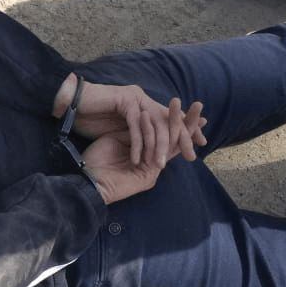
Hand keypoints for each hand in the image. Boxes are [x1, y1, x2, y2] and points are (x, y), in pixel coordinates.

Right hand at [53, 75, 207, 165]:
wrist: (70, 106)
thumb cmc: (91, 119)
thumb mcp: (120, 132)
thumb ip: (139, 136)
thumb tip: (158, 149)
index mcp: (146, 105)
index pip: (171, 119)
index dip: (187, 130)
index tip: (199, 144)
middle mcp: (144, 100)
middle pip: (169, 121)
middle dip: (181, 139)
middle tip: (190, 155)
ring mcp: (136, 99)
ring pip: (154, 125)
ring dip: (158, 147)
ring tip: (160, 165)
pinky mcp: (125, 101)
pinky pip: (136, 127)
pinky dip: (138, 144)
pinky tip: (138, 158)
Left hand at [82, 98, 206, 204]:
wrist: (86, 181)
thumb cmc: (96, 162)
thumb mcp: (117, 140)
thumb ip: (133, 131)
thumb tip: (144, 115)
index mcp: (147, 155)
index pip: (168, 135)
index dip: (178, 120)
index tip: (188, 105)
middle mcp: (153, 163)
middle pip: (177, 140)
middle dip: (188, 121)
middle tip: (200, 105)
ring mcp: (152, 170)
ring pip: (172, 145)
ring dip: (179, 123)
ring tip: (184, 105)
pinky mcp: (147, 176)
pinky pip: (156, 152)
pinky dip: (157, 133)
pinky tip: (155, 116)